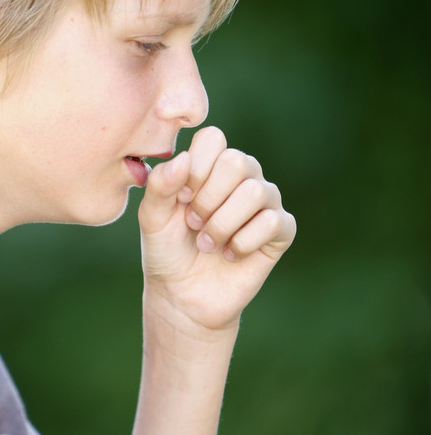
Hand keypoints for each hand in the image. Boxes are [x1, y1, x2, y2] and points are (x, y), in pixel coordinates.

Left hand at [139, 127, 295, 333]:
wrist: (183, 295)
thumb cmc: (167, 250)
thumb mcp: (152, 217)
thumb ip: (160, 185)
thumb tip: (183, 159)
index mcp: (211, 164)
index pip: (213, 139)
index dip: (195, 170)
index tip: (180, 199)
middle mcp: (243, 176)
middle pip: (237, 161)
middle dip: (208, 199)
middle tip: (193, 224)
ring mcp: (266, 201)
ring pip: (256, 192)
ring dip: (222, 224)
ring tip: (207, 244)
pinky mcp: (282, 230)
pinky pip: (272, 222)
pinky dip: (242, 243)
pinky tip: (229, 254)